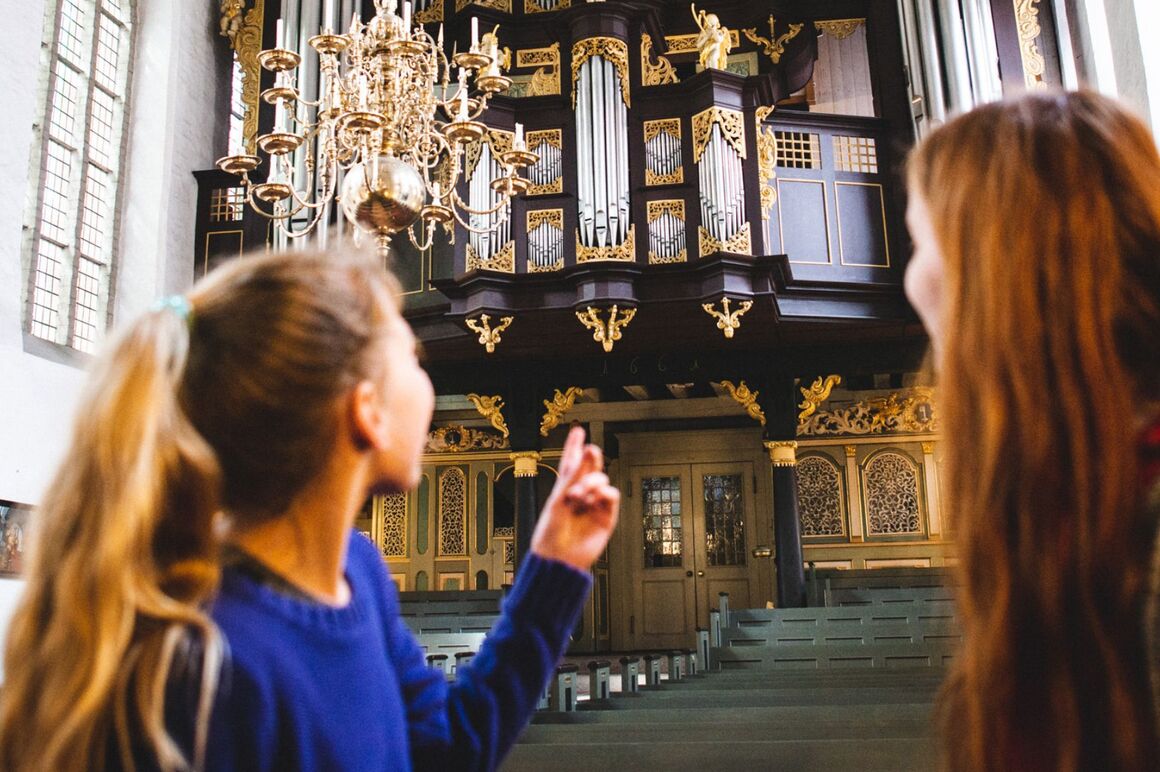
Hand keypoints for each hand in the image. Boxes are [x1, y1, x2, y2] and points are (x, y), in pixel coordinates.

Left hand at [530, 426, 619, 571]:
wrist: (558, 559)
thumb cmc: (550, 532)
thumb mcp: (558, 499)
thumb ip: (575, 476)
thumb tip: (588, 451)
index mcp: (563, 489)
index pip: (570, 462)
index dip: (574, 445)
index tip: (577, 430)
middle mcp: (579, 495)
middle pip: (590, 468)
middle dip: (591, 458)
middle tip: (590, 451)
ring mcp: (593, 505)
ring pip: (601, 480)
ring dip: (590, 482)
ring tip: (578, 495)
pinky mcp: (606, 517)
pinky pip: (611, 496)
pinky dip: (603, 493)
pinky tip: (593, 500)